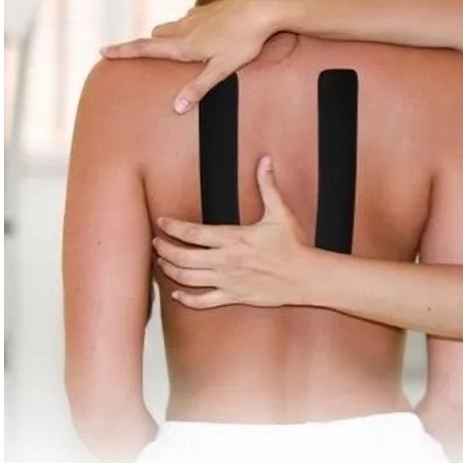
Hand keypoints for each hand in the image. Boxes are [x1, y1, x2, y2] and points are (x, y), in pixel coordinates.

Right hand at [100, 0, 283, 113]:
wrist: (262, 7)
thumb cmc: (244, 40)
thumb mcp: (222, 69)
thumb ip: (199, 88)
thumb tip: (176, 107)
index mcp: (184, 45)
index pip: (145, 48)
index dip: (123, 51)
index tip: (102, 51)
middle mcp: (185, 27)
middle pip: (156, 36)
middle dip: (148, 46)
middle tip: (141, 55)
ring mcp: (197, 15)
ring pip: (173, 25)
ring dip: (168, 36)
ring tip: (176, 49)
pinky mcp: (211, 8)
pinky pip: (192, 18)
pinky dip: (189, 27)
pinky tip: (203, 32)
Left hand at [153, 156, 313, 308]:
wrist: (305, 276)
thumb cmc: (293, 244)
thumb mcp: (280, 212)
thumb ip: (268, 186)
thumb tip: (265, 160)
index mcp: (234, 238)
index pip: (193, 232)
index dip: (173, 226)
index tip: (162, 221)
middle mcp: (226, 261)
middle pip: (183, 257)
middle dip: (164, 249)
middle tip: (157, 242)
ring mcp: (228, 281)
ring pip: (188, 279)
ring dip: (170, 270)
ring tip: (162, 262)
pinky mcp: (234, 296)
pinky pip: (203, 302)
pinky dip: (186, 299)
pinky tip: (177, 294)